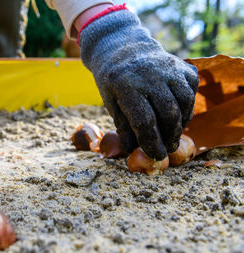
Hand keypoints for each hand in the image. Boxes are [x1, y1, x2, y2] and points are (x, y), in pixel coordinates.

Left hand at [78, 8, 198, 159]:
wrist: (123, 48)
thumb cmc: (114, 81)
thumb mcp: (110, 102)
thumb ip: (123, 126)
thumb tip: (132, 151)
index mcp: (126, 86)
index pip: (144, 121)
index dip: (152, 142)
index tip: (157, 155)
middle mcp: (150, 75)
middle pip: (169, 113)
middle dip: (170, 136)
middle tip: (167, 147)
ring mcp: (169, 68)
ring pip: (185, 102)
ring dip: (181, 123)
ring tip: (173, 134)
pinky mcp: (182, 66)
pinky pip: (192, 90)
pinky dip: (188, 106)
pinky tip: (178, 114)